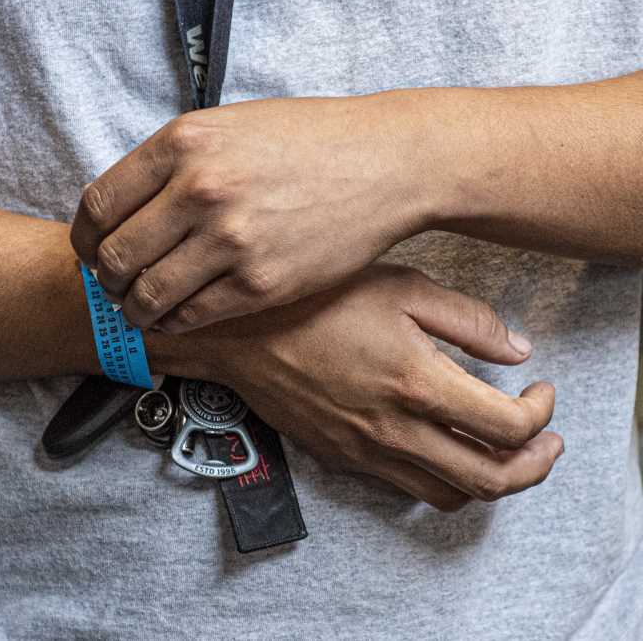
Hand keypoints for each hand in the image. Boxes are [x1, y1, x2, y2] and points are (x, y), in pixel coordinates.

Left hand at [71, 94, 439, 331]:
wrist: (385, 163)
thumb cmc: (305, 141)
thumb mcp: (227, 126)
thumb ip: (171, 162)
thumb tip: (120, 210)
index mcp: (182, 142)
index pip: (97, 206)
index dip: (84, 239)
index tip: (91, 251)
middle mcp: (199, 190)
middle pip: (113, 256)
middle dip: (106, 279)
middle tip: (116, 285)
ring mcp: (231, 239)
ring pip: (146, 296)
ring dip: (134, 309)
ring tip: (143, 306)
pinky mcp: (261, 283)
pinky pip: (191, 316)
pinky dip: (174, 321)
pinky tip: (180, 314)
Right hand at [177, 264, 561, 509]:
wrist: (235, 330)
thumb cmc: (313, 298)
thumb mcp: (399, 286)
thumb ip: (467, 319)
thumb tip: (517, 350)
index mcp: (416, 382)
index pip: (508, 427)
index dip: (541, 414)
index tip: (540, 391)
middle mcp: (394, 429)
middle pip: (489, 480)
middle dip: (533, 467)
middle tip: (544, 441)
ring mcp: (364, 450)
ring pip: (447, 495)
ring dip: (488, 480)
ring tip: (499, 452)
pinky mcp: (339, 456)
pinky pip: (402, 487)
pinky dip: (436, 478)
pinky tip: (438, 445)